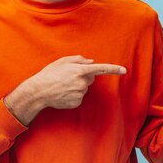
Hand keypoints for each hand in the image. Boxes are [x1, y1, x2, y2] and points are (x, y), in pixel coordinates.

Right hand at [4, 55, 125, 124]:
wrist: (39, 91)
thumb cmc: (50, 73)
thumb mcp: (63, 61)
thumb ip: (79, 59)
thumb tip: (91, 62)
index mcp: (80, 70)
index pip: (100, 69)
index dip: (113, 69)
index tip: (124, 70)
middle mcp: (82, 82)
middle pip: (90, 79)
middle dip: (83, 77)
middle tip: (68, 77)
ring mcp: (79, 94)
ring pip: (84, 88)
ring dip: (77, 86)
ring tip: (63, 85)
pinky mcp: (76, 102)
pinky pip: (79, 97)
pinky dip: (73, 95)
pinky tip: (63, 93)